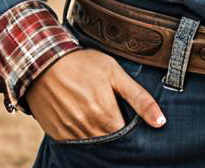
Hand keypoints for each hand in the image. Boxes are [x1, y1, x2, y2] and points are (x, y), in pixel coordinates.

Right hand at [24, 47, 165, 140]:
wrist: (44, 60)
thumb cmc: (83, 63)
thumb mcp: (114, 73)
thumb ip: (139, 98)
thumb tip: (160, 121)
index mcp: (105, 116)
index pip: (125, 138)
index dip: (130, 131)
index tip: (130, 120)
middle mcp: (88, 129)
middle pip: (109, 142)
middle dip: (115, 133)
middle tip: (113, 114)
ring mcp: (71, 133)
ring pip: (92, 144)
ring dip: (98, 134)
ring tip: (98, 115)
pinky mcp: (57, 134)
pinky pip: (75, 144)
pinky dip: (82, 135)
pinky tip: (83, 118)